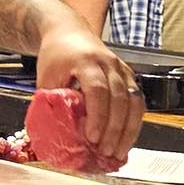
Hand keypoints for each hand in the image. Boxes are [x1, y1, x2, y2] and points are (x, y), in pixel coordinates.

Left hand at [35, 26, 144, 162]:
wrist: (68, 32)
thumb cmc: (56, 55)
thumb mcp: (46, 77)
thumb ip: (51, 103)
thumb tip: (53, 135)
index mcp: (85, 61)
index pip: (96, 89)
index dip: (97, 115)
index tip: (92, 137)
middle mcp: (108, 63)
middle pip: (119, 98)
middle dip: (114, 129)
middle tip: (105, 152)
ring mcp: (122, 69)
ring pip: (134, 101)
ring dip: (128, 130)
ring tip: (118, 152)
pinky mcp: (129, 76)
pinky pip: (138, 101)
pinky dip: (134, 123)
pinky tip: (125, 140)